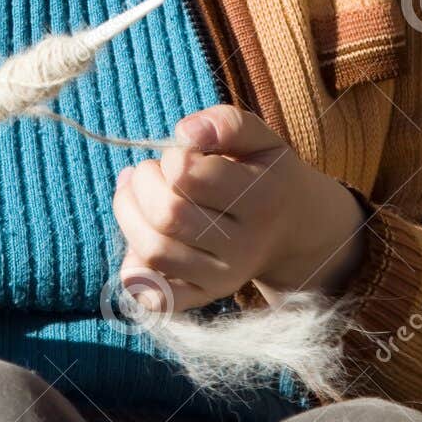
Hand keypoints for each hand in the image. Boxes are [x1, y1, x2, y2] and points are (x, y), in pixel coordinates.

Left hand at [110, 104, 367, 312]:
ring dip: (128, 215)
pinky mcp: (203, 297)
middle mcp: (244, 246)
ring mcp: (223, 279)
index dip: (170, 157)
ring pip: (153, 252)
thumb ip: (225, 123)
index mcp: (261, 199)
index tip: (178, 155)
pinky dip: (134, 269)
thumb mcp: (259, 138)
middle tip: (149, 171)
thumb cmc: (263, 173)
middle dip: (143, 183)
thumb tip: (185, 133)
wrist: (293, 229)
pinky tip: (140, 239)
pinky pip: (154, 295)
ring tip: (136, 195)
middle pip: (167, 215)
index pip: (188, 175)